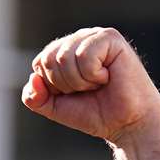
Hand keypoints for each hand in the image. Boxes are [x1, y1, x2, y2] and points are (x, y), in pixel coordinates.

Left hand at [21, 28, 159, 159]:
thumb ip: (35, 97)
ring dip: (80, 81)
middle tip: (88, 89)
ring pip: (64, 57)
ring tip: (98, 83)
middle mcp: (78, 39)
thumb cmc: (94, 112)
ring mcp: (94, 36)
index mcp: (64, 51)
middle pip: (49, 59)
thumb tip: (33, 78)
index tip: (74, 94)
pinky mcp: (110, 37)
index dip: (53, 86)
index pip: (40, 63)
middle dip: (65, 84)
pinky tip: (107, 76)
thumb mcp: (55, 108)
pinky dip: (92, 74)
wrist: (125, 123)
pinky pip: (84, 56)